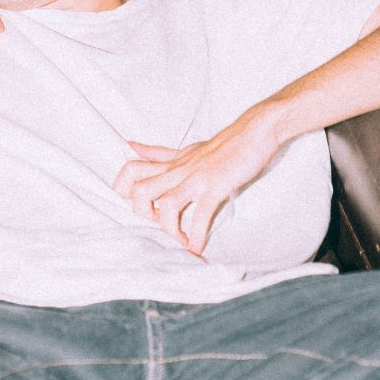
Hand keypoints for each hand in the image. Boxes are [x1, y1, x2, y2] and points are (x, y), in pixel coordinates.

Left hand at [112, 110, 280, 255]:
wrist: (256, 131)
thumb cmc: (223, 145)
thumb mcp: (186, 149)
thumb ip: (159, 154)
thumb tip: (131, 146)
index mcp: (170, 163)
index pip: (130, 170)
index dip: (123, 190)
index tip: (136, 207)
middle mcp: (178, 171)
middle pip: (140, 191)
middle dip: (142, 215)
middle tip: (158, 226)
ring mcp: (196, 178)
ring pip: (166, 204)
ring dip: (169, 229)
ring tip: (179, 240)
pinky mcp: (215, 187)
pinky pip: (200, 215)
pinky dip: (196, 236)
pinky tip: (196, 248)